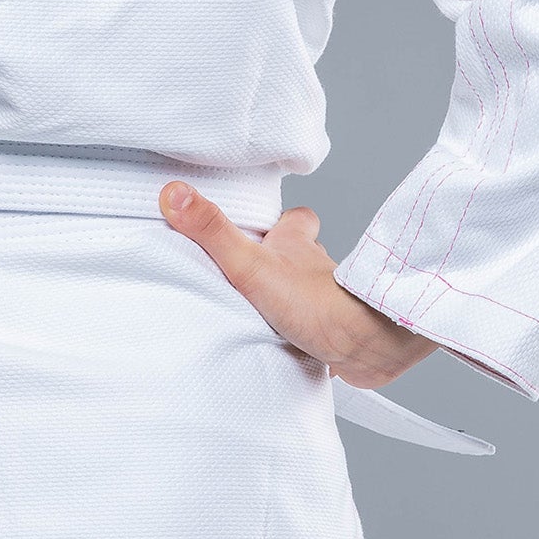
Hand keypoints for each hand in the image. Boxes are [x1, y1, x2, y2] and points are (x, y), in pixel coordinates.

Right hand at [158, 185, 436, 388]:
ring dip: (291, 297)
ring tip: (263, 311)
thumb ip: (212, 231)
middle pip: (302, 255)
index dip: (282, 220)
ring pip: (309, 290)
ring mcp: (329, 299)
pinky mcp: (336, 332)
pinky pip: (317, 327)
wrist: (364, 345)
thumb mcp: (249, 263)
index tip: (263, 224)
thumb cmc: (314, 301)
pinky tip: (287, 343)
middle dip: (282, 261)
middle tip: (254, 272)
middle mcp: (316, 266)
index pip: (295, 218)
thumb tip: (174, 193)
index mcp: (297, 242)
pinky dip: (304, 332)